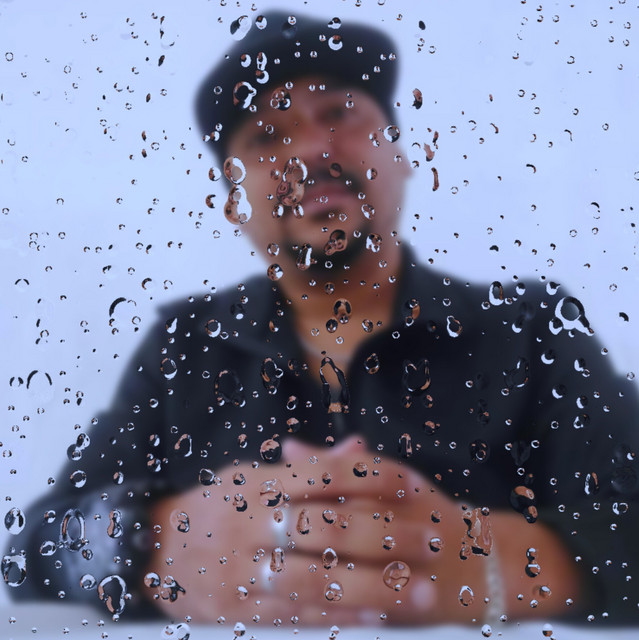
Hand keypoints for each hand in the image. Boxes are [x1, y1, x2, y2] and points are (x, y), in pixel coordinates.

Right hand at [144, 436, 578, 625]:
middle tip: (431, 539)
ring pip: (318, 580)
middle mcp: (253, 525)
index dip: (371, 478)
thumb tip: (359, 447)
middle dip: (386, 535)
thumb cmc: (214, 506)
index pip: (323, 475)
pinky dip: (339, 617)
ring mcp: (245, 571)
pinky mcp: (241, 612)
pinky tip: (376, 617)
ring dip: (374, 587)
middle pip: (328, 529)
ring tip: (417, 590)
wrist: (152, 551)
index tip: (411, 484)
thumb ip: (307, 467)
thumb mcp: (251, 475)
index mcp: (257, 485)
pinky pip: (296, 616)